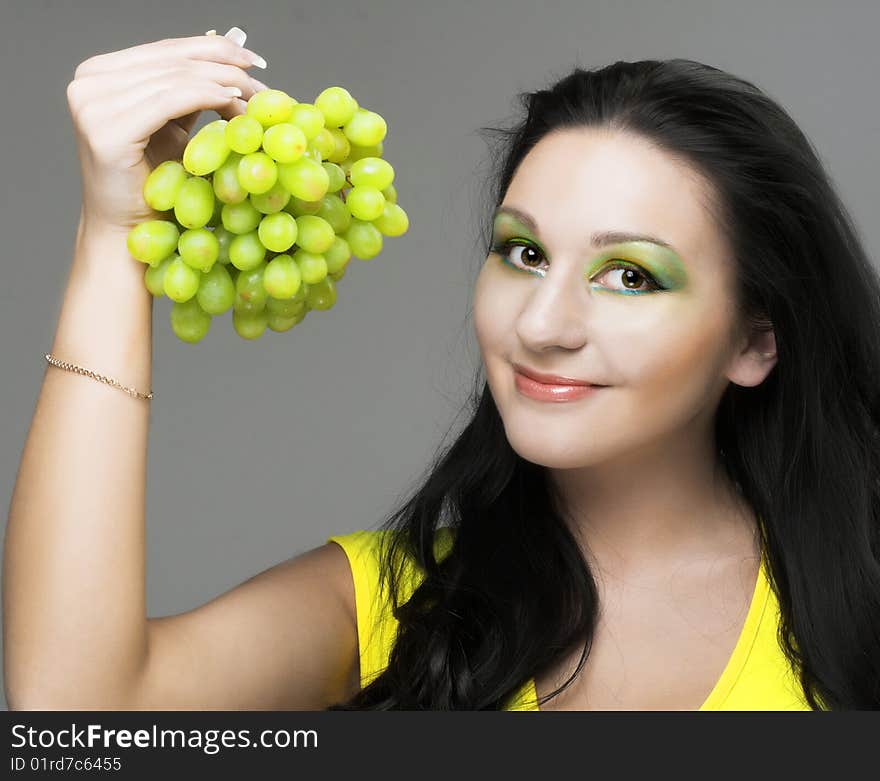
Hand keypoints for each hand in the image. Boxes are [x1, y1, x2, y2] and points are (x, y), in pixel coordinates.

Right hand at [66, 27, 267, 232]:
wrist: (129, 232)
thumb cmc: (154, 185)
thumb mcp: (172, 128)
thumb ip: (189, 91)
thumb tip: (228, 52)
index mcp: (98, 74)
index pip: (165, 49)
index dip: (213, 47)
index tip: (253, 59)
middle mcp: (88, 82)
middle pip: (172, 60)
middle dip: (224, 66)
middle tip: (262, 76)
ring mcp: (92, 104)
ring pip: (175, 78)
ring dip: (223, 84)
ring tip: (255, 97)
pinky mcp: (107, 130)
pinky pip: (171, 100)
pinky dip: (208, 97)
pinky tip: (235, 103)